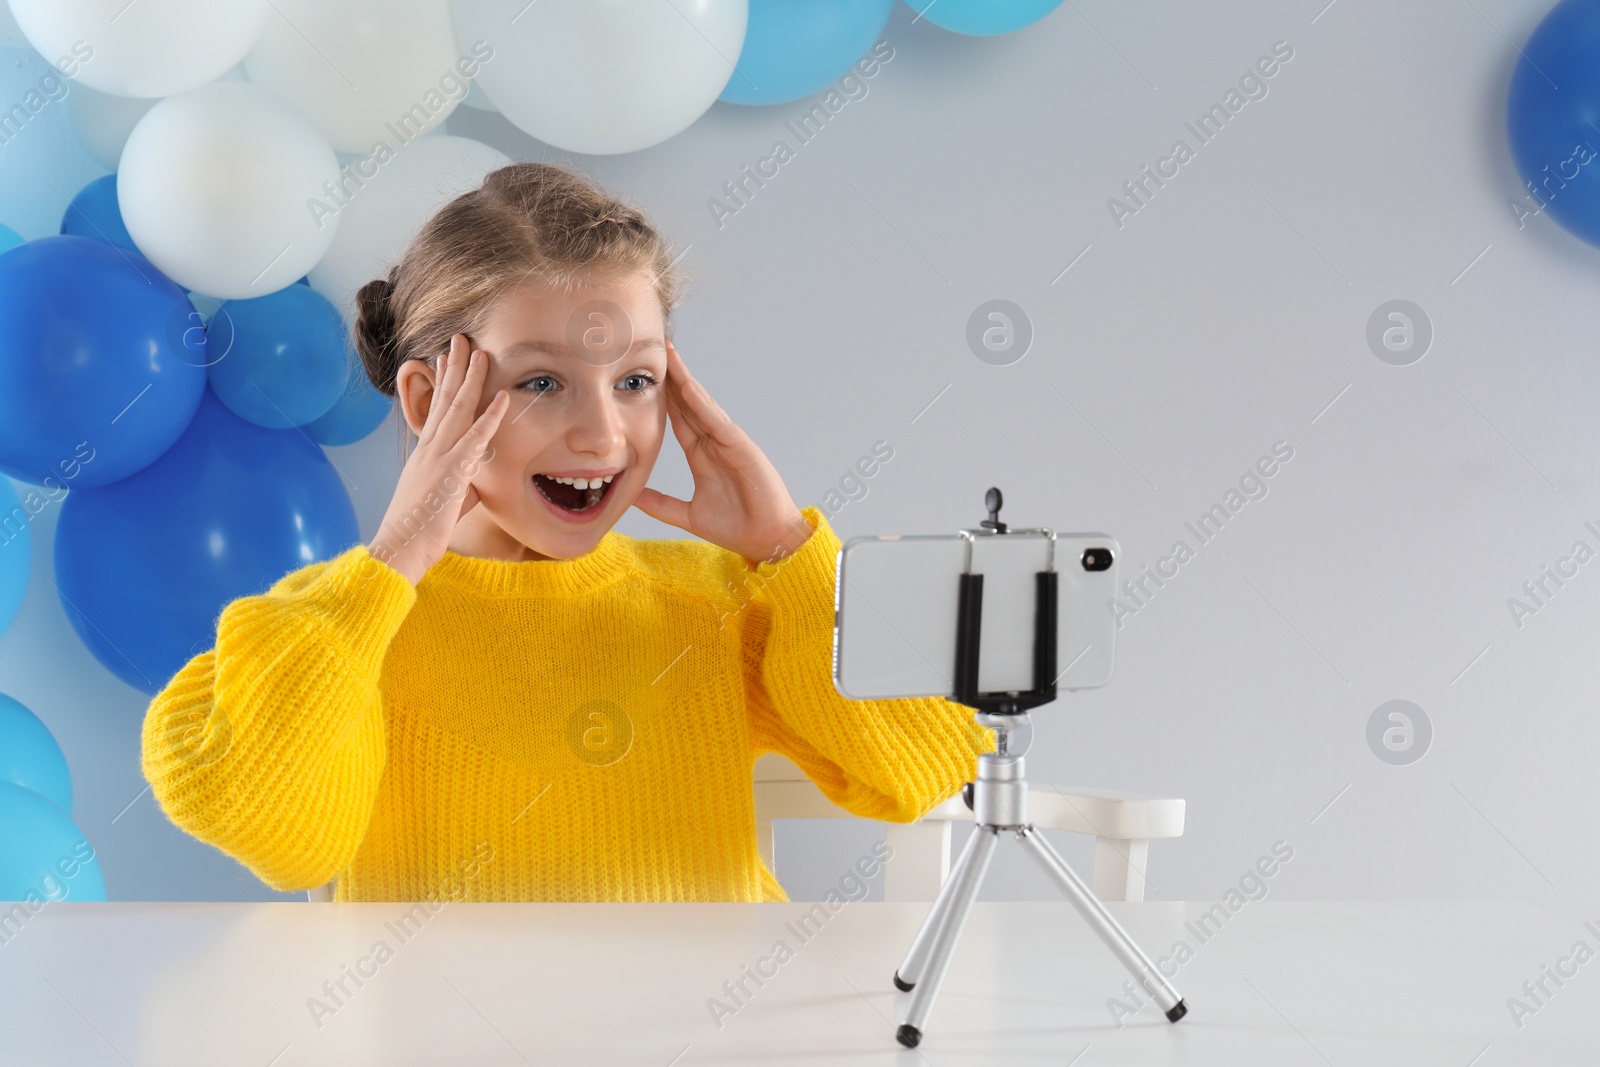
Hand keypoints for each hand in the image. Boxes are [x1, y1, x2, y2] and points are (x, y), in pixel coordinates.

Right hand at [368, 334, 509, 584]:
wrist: (401, 547)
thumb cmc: (421, 529)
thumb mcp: (443, 497)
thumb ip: (460, 481)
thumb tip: (477, 479)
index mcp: (426, 453)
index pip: (435, 409)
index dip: (442, 382)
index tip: (447, 357)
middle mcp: (430, 448)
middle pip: (444, 399)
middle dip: (455, 367)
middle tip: (462, 338)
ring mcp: (439, 457)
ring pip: (457, 409)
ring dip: (471, 379)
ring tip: (481, 352)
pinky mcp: (452, 472)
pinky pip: (475, 439)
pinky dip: (490, 417)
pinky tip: (502, 398)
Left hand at [632, 341, 810, 567]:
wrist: (766, 541)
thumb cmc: (736, 528)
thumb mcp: (688, 515)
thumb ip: (661, 504)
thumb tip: (633, 496)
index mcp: (702, 457)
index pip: (679, 421)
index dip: (663, 400)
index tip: (644, 380)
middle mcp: (714, 444)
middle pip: (689, 405)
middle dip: (672, 379)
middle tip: (654, 351)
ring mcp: (728, 443)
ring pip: (702, 406)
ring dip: (685, 380)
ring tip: (669, 356)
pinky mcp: (741, 447)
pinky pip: (717, 421)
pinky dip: (702, 403)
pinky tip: (687, 386)